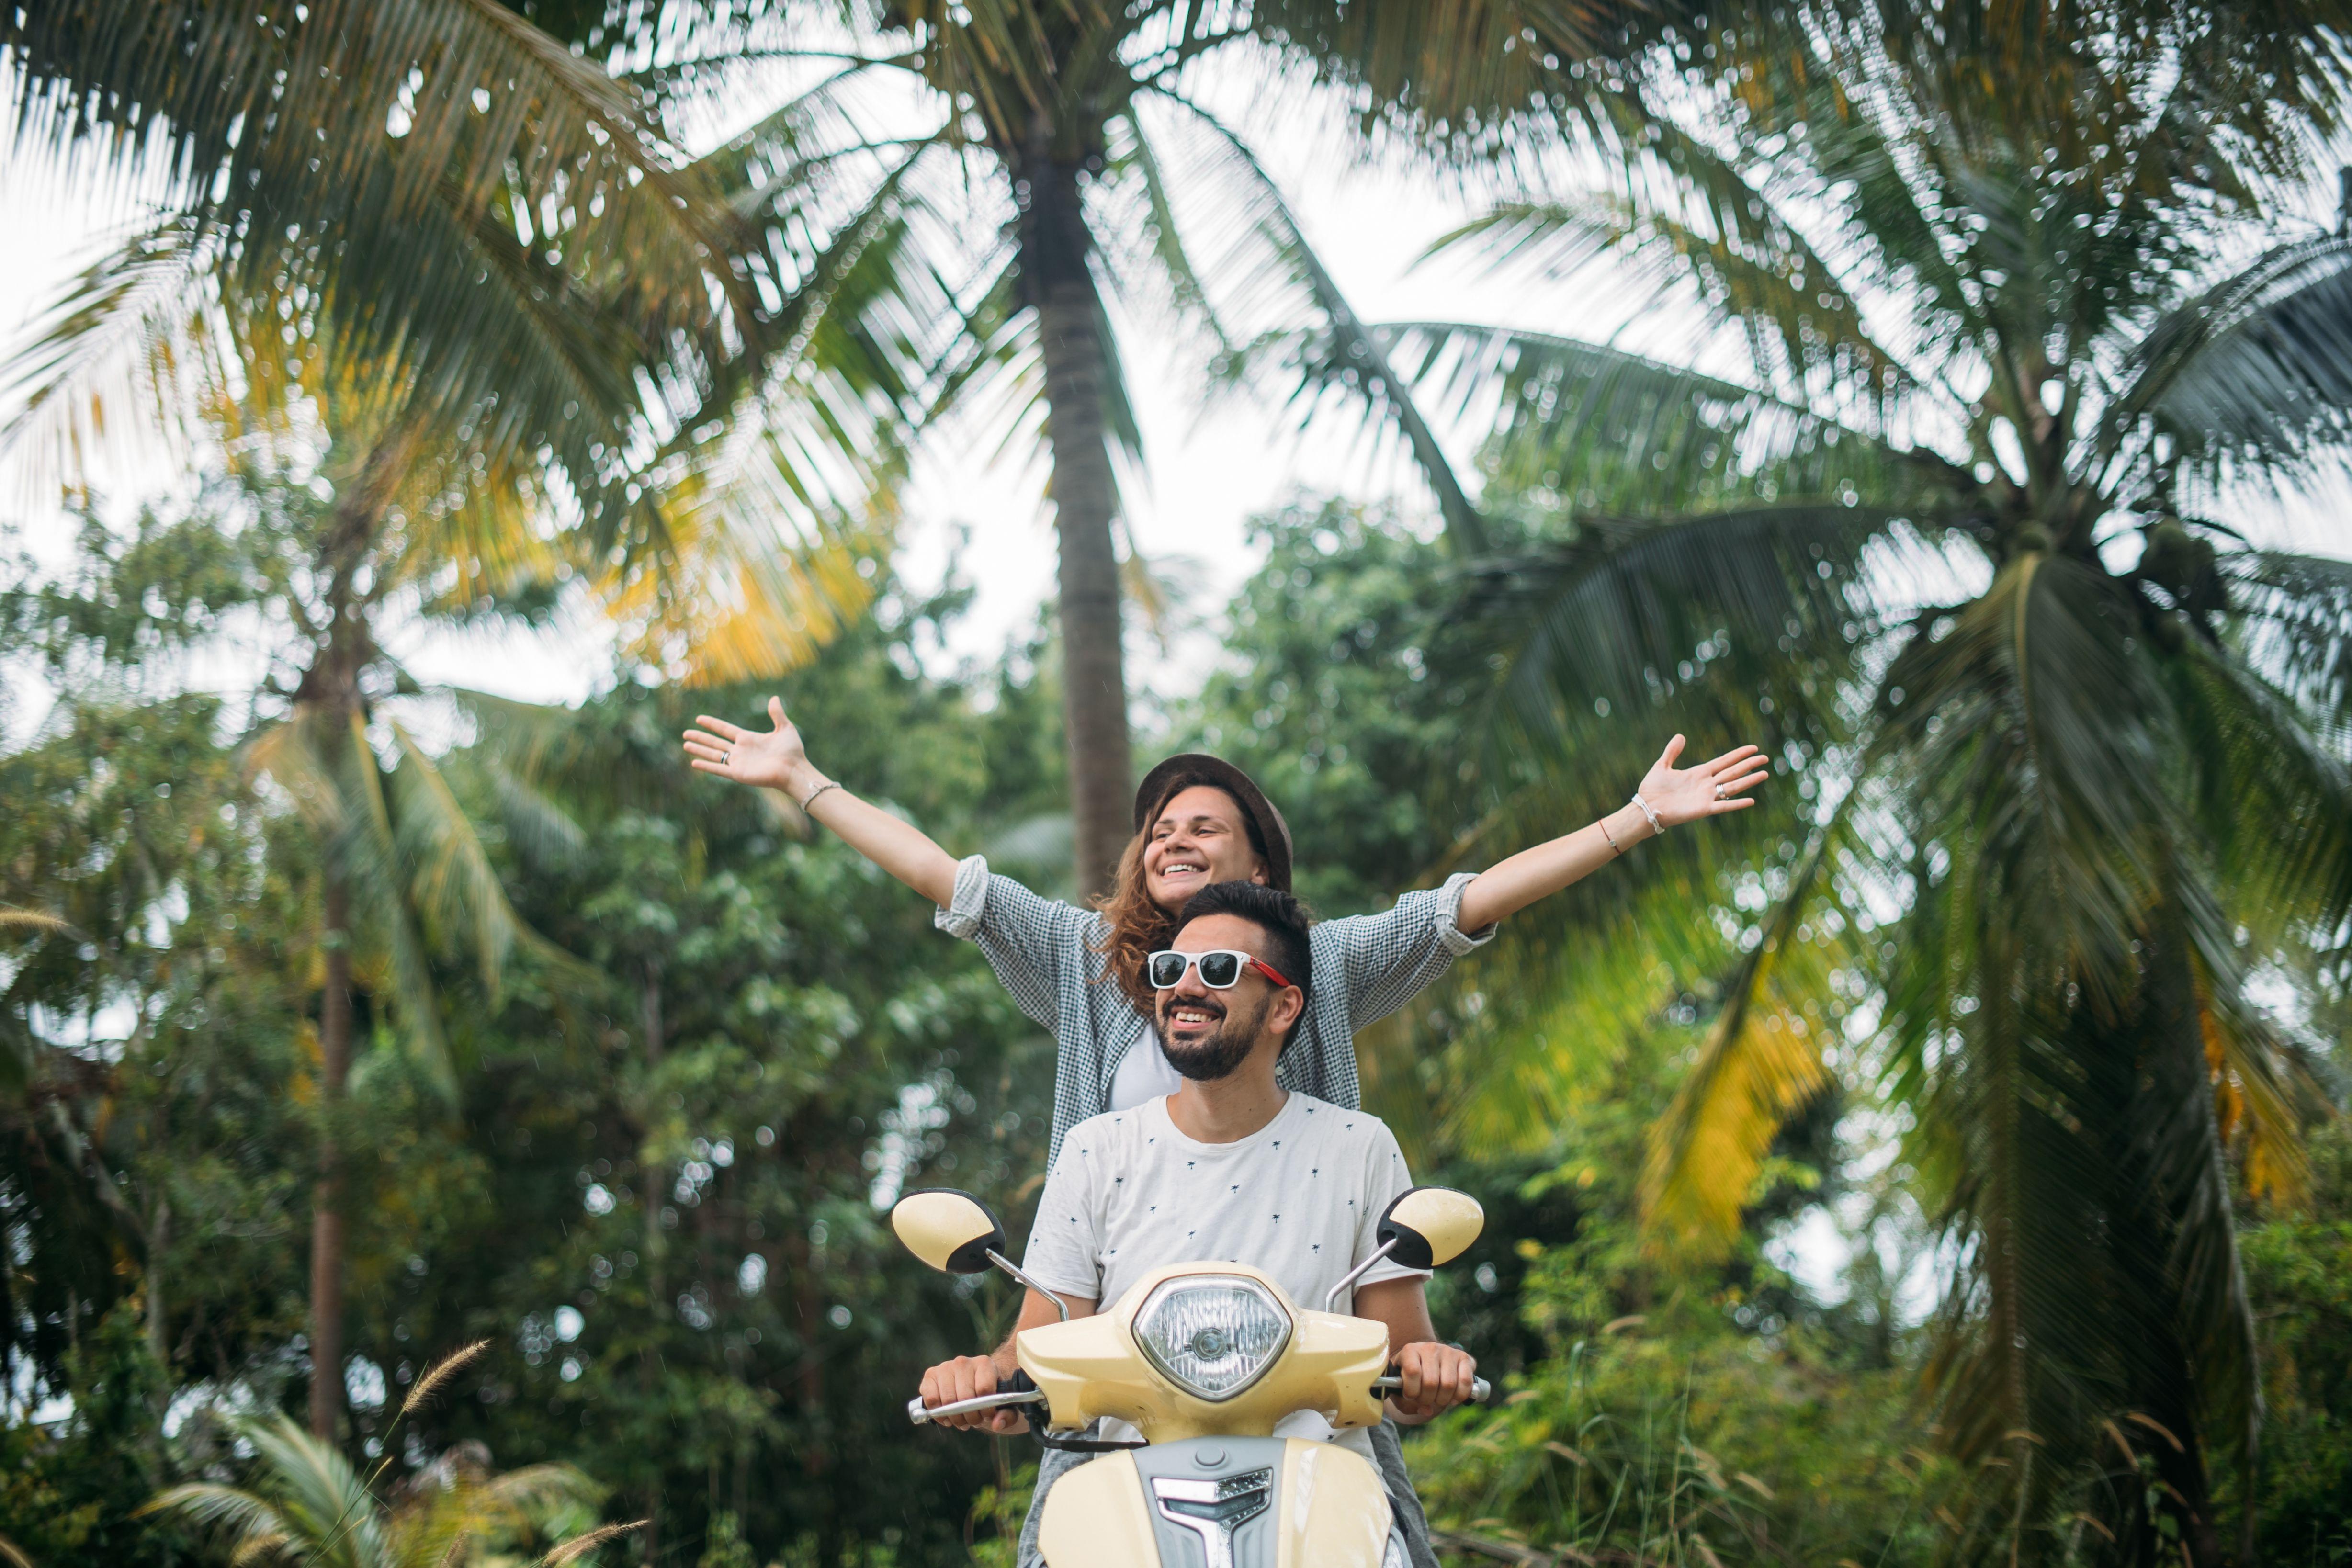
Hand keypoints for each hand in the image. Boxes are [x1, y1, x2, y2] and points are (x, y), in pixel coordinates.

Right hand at [683, 697, 815, 794]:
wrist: (794, 769)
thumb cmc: (792, 751)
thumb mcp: (785, 728)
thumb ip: (777, 714)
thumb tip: (774, 698)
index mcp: (748, 739)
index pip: (725, 729)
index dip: (712, 724)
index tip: (699, 718)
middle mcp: (740, 751)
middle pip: (715, 742)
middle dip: (700, 738)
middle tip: (685, 733)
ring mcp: (738, 763)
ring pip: (713, 755)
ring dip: (699, 750)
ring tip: (685, 745)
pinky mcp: (739, 774)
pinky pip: (719, 769)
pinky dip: (707, 766)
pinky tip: (694, 763)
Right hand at [917, 1354, 1028, 1434]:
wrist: (974, 1385)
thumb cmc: (991, 1396)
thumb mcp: (1004, 1406)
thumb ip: (1007, 1416)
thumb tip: (997, 1423)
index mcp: (984, 1364)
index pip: (984, 1389)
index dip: (986, 1409)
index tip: (988, 1416)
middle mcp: (963, 1362)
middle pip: (965, 1397)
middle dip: (971, 1417)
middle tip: (975, 1422)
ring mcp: (945, 1367)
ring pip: (948, 1401)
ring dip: (955, 1418)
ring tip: (963, 1420)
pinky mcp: (930, 1375)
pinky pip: (931, 1399)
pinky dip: (939, 1414)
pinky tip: (948, 1417)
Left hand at [1389, 1342, 1477, 1418]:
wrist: (1426, 1362)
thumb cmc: (1411, 1379)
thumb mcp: (1401, 1389)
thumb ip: (1406, 1404)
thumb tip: (1427, 1410)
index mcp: (1410, 1351)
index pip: (1412, 1371)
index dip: (1412, 1391)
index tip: (1410, 1396)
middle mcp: (1430, 1348)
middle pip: (1431, 1382)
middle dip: (1427, 1399)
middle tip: (1426, 1399)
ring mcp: (1448, 1351)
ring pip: (1449, 1384)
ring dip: (1443, 1400)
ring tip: (1438, 1398)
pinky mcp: (1464, 1357)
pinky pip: (1466, 1382)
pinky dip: (1460, 1396)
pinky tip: (1452, 1397)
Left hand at [1635, 735, 1768, 829]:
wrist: (1646, 807)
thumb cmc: (1652, 789)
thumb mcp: (1662, 765)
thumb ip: (1672, 752)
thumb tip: (1681, 736)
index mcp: (1699, 773)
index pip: (1724, 761)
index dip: (1738, 754)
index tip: (1753, 748)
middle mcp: (1706, 784)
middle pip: (1733, 771)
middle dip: (1749, 764)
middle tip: (1765, 758)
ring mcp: (1706, 797)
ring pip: (1733, 786)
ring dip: (1749, 780)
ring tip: (1765, 774)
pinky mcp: (1703, 809)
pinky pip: (1723, 806)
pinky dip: (1737, 803)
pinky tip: (1751, 800)